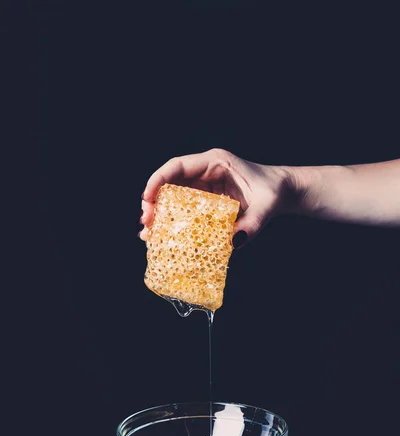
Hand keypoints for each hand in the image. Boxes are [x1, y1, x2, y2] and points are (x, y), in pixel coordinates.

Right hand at [139, 148, 294, 247]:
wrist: (282, 191)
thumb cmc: (274, 192)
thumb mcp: (266, 208)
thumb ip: (252, 224)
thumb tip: (234, 241)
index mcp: (216, 162)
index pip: (178, 166)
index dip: (158, 181)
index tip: (147, 200)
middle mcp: (205, 171)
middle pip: (169, 181)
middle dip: (153, 201)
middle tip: (146, 223)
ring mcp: (204, 185)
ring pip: (172, 195)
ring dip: (160, 213)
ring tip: (148, 233)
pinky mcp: (205, 199)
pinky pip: (183, 206)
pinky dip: (172, 219)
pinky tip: (164, 235)